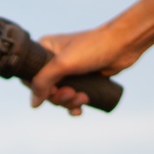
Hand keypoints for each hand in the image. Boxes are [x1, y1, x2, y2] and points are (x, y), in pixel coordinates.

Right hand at [30, 25, 145, 113]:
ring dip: (69, 102)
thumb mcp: (63, 63)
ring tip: (82, 98)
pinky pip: (72, 98)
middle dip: (58, 97)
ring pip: (59, 96)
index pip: (29, 75)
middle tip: (71, 93)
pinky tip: (81, 108)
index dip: (38, 88)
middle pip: (45, 89)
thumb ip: (43, 81)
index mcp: (45, 49)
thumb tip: (34, 104)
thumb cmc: (93, 48)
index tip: (53, 89)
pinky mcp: (82, 79)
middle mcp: (54, 60)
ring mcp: (68, 71)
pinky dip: (75, 105)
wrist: (123, 45)